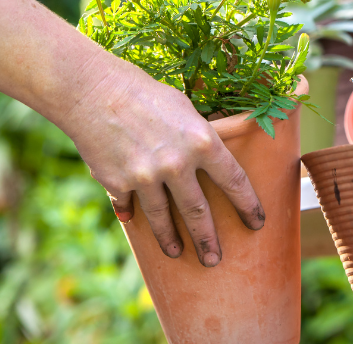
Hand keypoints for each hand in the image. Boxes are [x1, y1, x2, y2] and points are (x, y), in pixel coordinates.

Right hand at [0, 0, 263, 266]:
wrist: (95, 92)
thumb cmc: (146, 94)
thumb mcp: (185, 110)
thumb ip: (199, 139)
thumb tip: (210, 162)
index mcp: (203, 141)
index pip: (234, 181)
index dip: (248, 205)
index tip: (257, 222)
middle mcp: (177, 164)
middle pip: (198, 213)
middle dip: (209, 240)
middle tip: (215, 260)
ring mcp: (146, 177)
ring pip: (163, 219)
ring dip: (171, 240)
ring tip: (177, 252)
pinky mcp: (118, 184)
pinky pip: (129, 206)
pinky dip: (131, 213)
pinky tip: (133, 221)